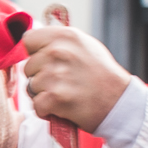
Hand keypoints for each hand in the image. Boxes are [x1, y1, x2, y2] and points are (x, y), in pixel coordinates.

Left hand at [20, 7, 133, 132]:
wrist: (119, 103)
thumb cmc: (102, 75)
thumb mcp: (85, 46)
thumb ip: (59, 42)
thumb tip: (33, 41)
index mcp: (65, 36)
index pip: (29, 40)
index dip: (35, 53)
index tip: (47, 62)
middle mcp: (59, 51)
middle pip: (28, 67)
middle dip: (40, 77)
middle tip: (62, 83)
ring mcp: (56, 74)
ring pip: (31, 87)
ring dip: (43, 95)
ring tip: (65, 94)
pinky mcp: (55, 97)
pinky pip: (36, 105)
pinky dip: (47, 111)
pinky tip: (63, 107)